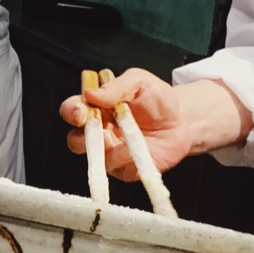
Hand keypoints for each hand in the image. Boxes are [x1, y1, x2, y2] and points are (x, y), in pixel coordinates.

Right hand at [58, 69, 249, 179]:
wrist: (182, 122)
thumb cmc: (157, 100)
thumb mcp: (140, 82)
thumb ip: (118, 86)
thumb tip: (92, 94)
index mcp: (96, 108)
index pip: (72, 110)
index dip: (71, 111)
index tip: (81, 111)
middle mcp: (98, 132)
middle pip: (75, 140)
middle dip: (81, 138)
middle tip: (100, 129)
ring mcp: (110, 153)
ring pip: (96, 159)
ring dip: (109, 150)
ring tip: (129, 140)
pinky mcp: (125, 170)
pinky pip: (120, 170)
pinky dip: (128, 161)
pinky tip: (139, 151)